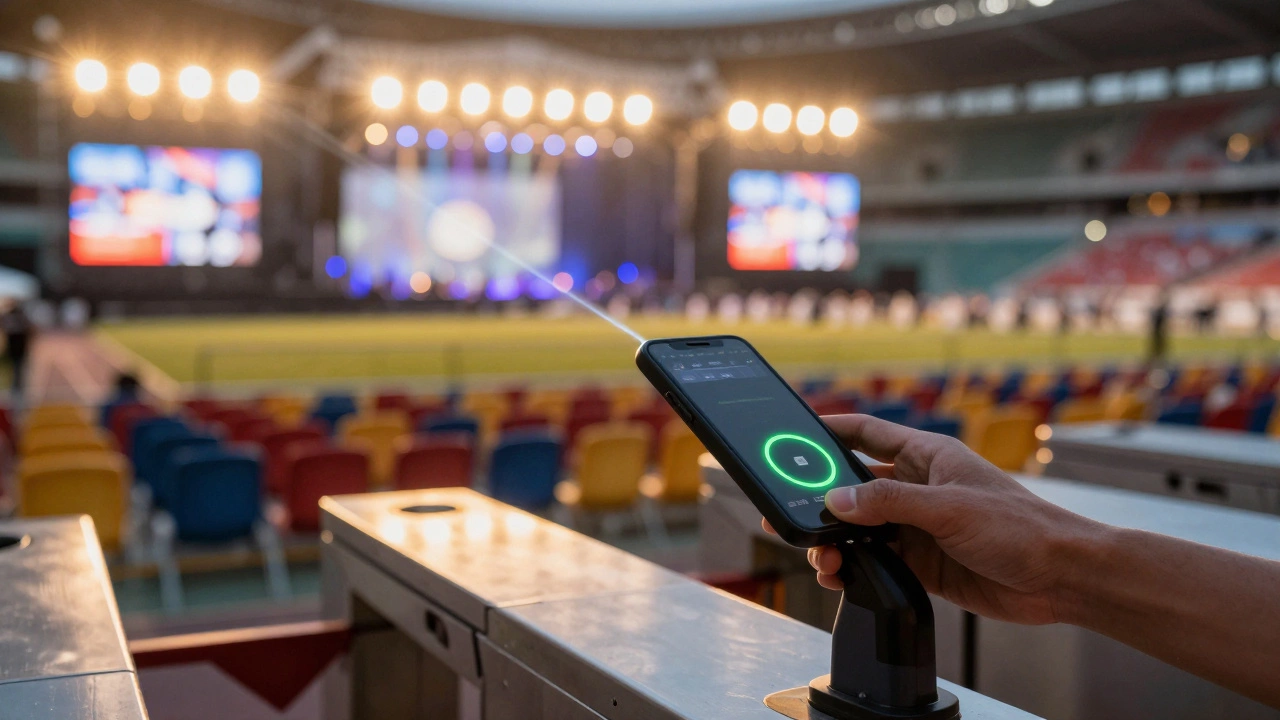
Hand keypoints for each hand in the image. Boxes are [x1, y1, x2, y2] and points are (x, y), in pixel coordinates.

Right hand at [764, 414, 1104, 624]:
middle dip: (820, 499)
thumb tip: (837, 500)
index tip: (792, 434)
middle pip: (853, 486)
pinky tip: (841, 577)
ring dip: (834, 542)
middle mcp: (918, 488)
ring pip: (859, 529)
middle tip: (787, 512)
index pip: (866, 433)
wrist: (1061, 578)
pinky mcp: (922, 562)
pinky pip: (874, 561)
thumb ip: (888, 501)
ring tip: (822, 558)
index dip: (829, 430)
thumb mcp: (948, 508)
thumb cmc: (1022, 528)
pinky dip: (853, 569)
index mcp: (927, 457)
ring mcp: (918, 526)